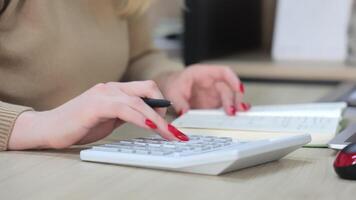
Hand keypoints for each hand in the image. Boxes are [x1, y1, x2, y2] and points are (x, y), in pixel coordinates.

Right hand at [8, 81, 187, 149]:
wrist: (48, 128)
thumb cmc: (78, 124)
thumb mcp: (108, 119)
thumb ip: (126, 114)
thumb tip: (147, 118)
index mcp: (115, 90)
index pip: (146, 90)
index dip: (162, 104)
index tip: (172, 123)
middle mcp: (110, 88)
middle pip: (147, 90)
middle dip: (165, 111)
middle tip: (175, 132)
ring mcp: (103, 94)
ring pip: (139, 100)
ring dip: (157, 119)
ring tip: (169, 133)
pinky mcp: (95, 105)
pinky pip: (124, 108)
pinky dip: (140, 116)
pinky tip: (150, 125)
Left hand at [156, 64, 249, 115]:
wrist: (169, 91)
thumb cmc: (173, 86)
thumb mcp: (173, 93)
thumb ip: (179, 103)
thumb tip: (185, 113)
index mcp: (203, 74)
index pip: (223, 72)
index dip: (233, 80)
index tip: (238, 89)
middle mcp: (212, 83)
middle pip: (229, 89)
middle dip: (234, 100)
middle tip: (233, 111)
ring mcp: (214, 94)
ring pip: (230, 99)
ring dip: (235, 107)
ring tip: (236, 117)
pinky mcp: (213, 105)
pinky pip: (224, 108)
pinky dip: (229, 114)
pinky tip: (234, 120)